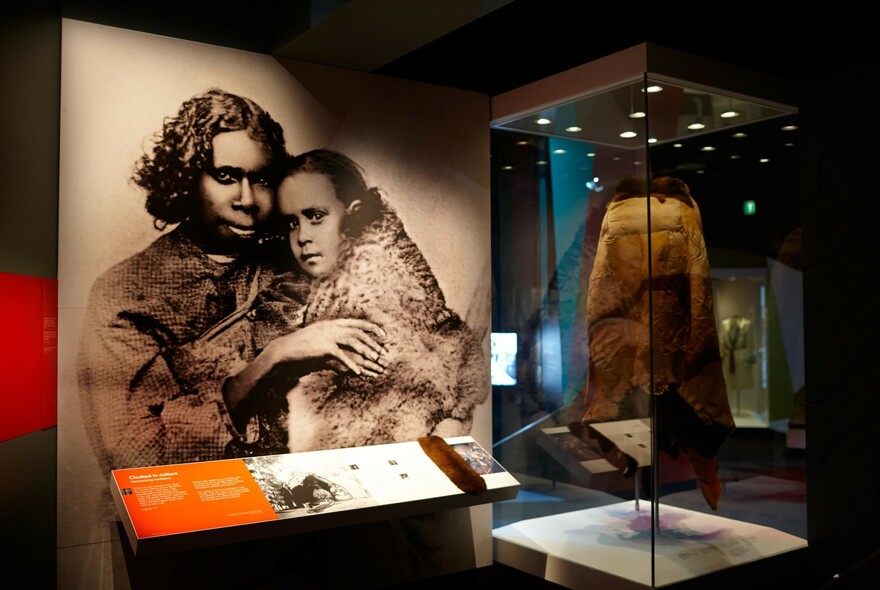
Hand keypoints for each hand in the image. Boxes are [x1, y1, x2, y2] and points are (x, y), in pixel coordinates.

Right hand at [268, 318, 387, 376]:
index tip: (384, 335)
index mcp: (331, 324)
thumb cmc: (301, 347)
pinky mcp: (324, 347)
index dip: (372, 328)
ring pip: (354, 341)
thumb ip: (331, 339)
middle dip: (373, 342)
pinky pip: (342, 356)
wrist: (284, 350)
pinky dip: (351, 364)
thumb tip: (343, 344)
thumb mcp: (318, 338)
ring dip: (366, 351)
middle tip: (382, 352)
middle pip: (358, 332)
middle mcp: (331, 327)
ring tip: (375, 361)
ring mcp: (328, 335)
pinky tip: (357, 373)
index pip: (357, 323)